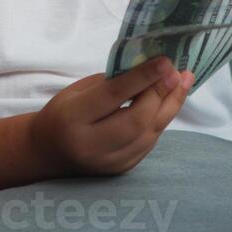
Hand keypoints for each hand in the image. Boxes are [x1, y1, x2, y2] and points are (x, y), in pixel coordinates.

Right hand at [29, 59, 192, 175]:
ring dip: (169, 106)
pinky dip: (161, 120)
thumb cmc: (64, 111)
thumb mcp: (79, 90)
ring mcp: (108, 162)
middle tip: (176, 72)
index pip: (113, 95)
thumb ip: (112, 82)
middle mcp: (90, 145)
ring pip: (149, 134)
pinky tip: (169, 102)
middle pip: (137, 120)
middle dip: (160, 94)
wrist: (49, 151)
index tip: (166, 61)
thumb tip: (150, 69)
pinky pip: (149, 143)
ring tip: (182, 82)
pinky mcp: (122, 169)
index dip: (142, 77)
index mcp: (73, 118)